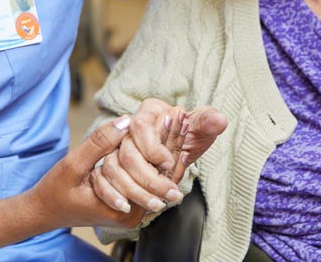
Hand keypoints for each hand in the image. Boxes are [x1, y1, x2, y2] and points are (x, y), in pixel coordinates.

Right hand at [25, 116, 139, 229]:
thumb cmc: (56, 191)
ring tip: (130, 135)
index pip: (148, 171)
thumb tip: (126, 121)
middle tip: (142, 125)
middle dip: (142, 147)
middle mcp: (133, 215)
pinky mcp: (130, 206)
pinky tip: (124, 148)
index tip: (144, 122)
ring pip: (146, 175)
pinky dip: (133, 161)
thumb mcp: (73, 164)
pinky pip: (139, 179)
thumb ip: (99, 143)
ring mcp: (133, 213)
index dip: (143, 142)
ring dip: (139, 153)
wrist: (46, 211)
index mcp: (122, 209)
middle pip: (150, 174)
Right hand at [90, 100, 226, 216]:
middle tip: (169, 194)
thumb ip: (208, 121)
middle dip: (148, 178)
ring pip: (113, 171)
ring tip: (157, 204)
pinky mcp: (112, 168)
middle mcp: (128, 130)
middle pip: (126, 154)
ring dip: (135, 191)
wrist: (181, 145)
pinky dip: (113, 195)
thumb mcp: (201, 126)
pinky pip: (102, 182)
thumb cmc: (189, 132)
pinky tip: (128, 207)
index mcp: (147, 113)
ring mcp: (116, 149)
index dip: (152, 148)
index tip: (169, 162)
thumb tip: (218, 121)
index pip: (139, 127)